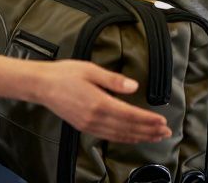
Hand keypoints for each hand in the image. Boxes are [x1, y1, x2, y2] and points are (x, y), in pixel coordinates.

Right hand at [35, 61, 171, 143]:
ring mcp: (89, 125)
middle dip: (148, 131)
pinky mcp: (84, 127)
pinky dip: (124, 138)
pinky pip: (109, 137)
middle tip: (165, 132)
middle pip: (128, 128)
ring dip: (139, 137)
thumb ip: (113, 80)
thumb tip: (134, 86)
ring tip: (154, 136)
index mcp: (99, 103)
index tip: (162, 121)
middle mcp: (95, 118)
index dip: (148, 120)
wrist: (42, 85)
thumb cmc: (65, 74)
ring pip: (120, 135)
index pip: (130, 115)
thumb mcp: (91, 70)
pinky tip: (132, 137)